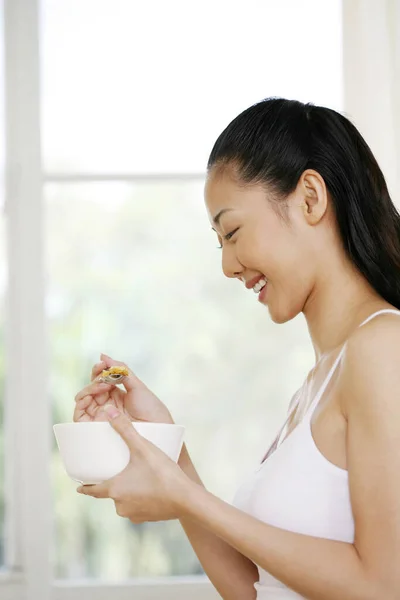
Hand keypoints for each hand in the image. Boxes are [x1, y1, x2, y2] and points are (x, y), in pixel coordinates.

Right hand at [74, 353, 173, 423]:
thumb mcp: (136, 385)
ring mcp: (100, 415)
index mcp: (116, 394)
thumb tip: (103, 356)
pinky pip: (79, 414)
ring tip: (104, 385)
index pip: (101, 379)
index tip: (103, 363)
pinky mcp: (94, 427)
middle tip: (105, 374)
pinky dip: (81, 402)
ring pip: (84, 398)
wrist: (156, 429)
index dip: (99, 370)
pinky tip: (89, 396)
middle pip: (91, 387)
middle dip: (96, 377)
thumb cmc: (150, 408)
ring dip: (90, 388)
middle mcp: (106, 404)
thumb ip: (120, 370)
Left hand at [77, 405, 189, 522]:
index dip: (85, 487)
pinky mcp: (147, 518)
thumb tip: (107, 411)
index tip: (79, 487)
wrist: (186, 499)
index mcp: (114, 488)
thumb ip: (124, 428)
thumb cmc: (162, 472)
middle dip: (114, 483)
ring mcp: (134, 514)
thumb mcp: (142, 447)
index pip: (92, 490)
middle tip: (120, 471)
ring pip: (125, 501)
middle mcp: (120, 505)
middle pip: (112, 493)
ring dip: (128, 492)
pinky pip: (138, 508)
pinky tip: (151, 489)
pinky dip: (141, 499)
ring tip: (138, 479)